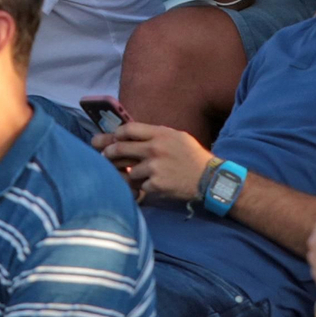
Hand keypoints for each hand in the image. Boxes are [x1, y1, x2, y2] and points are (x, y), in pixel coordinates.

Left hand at [96, 122, 210, 202]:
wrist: (209, 178)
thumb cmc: (192, 156)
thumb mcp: (177, 137)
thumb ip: (156, 134)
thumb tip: (131, 135)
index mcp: (160, 134)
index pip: (128, 129)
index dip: (117, 134)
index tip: (115, 138)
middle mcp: (154, 149)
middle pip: (120, 148)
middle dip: (110, 153)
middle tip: (107, 156)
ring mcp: (154, 167)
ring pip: (129, 171)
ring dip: (133, 175)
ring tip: (144, 175)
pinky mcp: (155, 184)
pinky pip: (140, 186)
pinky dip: (144, 187)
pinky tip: (155, 185)